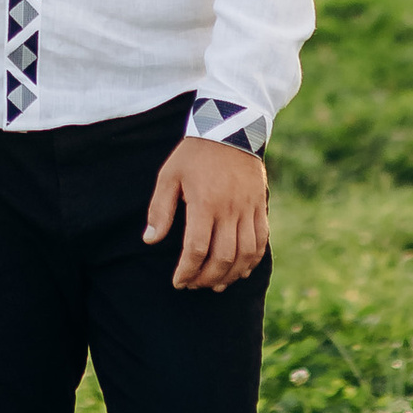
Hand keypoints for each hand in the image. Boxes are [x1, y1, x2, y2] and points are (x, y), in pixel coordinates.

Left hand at [143, 135, 267, 291]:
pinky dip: (252, 261)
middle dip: (206, 278)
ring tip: (215, 284)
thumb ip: (160, 210)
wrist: (230, 128)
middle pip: (223, 257)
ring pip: (245, 254)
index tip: (178, 282)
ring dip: (230, 275)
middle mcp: (229, 210)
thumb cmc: (194, 154)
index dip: (187, 271)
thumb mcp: (169, 176)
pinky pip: (261, 241)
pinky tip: (239, 271)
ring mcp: (248, 209)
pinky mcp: (260, 206)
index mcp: (205, 203)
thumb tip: (150, 241)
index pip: (197, 249)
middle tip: (193, 285)